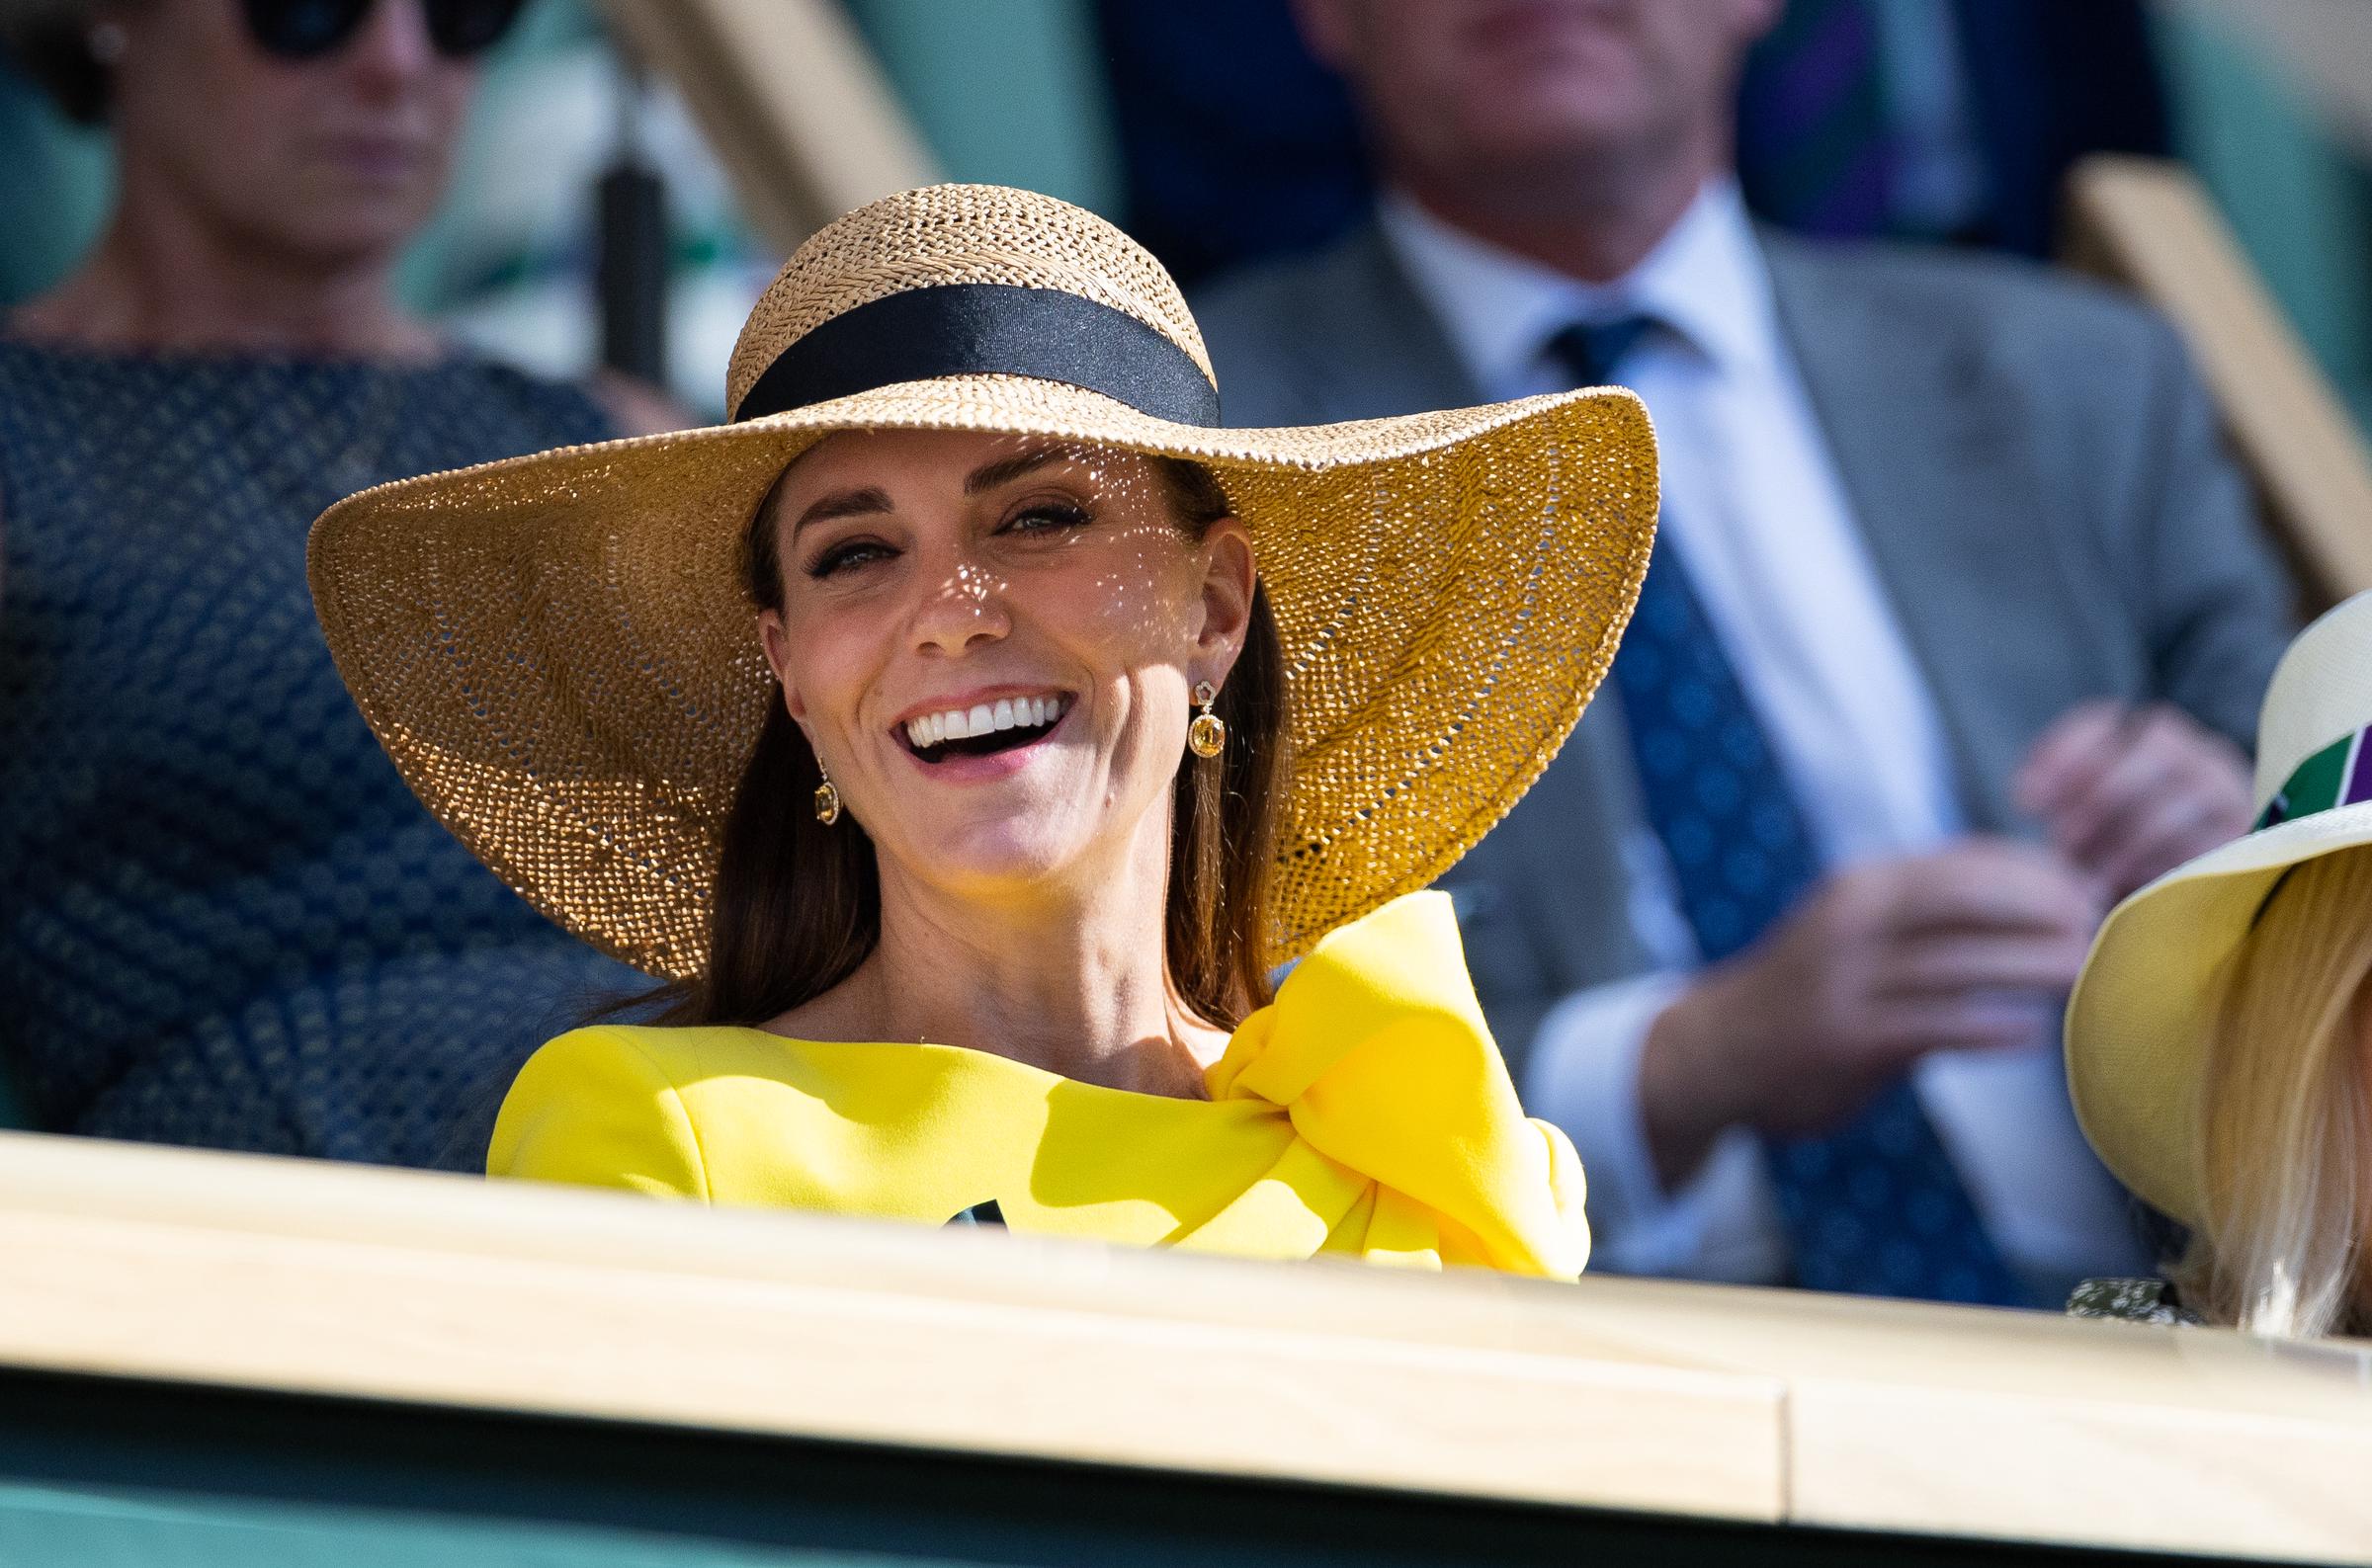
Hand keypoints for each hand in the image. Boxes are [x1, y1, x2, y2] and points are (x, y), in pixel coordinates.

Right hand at [1638, 840, 2099, 1185]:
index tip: (2089, 886)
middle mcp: (1851, 922)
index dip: (2034, 870)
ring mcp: (1846, 981)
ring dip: (2028, 965)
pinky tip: (2030, 1034)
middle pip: (1963, 899)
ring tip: (2082, 970)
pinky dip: (1986, 1029)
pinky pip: (1931, 1027)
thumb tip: (2036, 894)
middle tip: (2098, 923)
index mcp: (1863, 887)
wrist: (1716, 1049)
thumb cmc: (1810, 989)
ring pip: (1955, 963)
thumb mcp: (1856, 928)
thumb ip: (1929, 913)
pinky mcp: (1845, 1039)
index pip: (1963, 862)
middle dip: (2038, 906)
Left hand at [2014, 701, 2252, 904]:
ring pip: (2187, 793)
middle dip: (2102, 794)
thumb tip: (2025, 795)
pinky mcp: (2249, 832)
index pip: (2105, 720)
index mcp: (2145, 736)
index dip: (2063, 753)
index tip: (2024, 800)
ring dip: (2130, 838)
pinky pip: (2212, 840)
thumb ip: (2062, 802)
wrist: (2201, 889)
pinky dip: (2167, 863)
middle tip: (2063, 841)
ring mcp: (2227, 788)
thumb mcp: (2086, 825)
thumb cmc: (2121, 852)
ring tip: (2093, 875)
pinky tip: (2134, 885)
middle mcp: (2194, 750)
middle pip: (2156, 746)